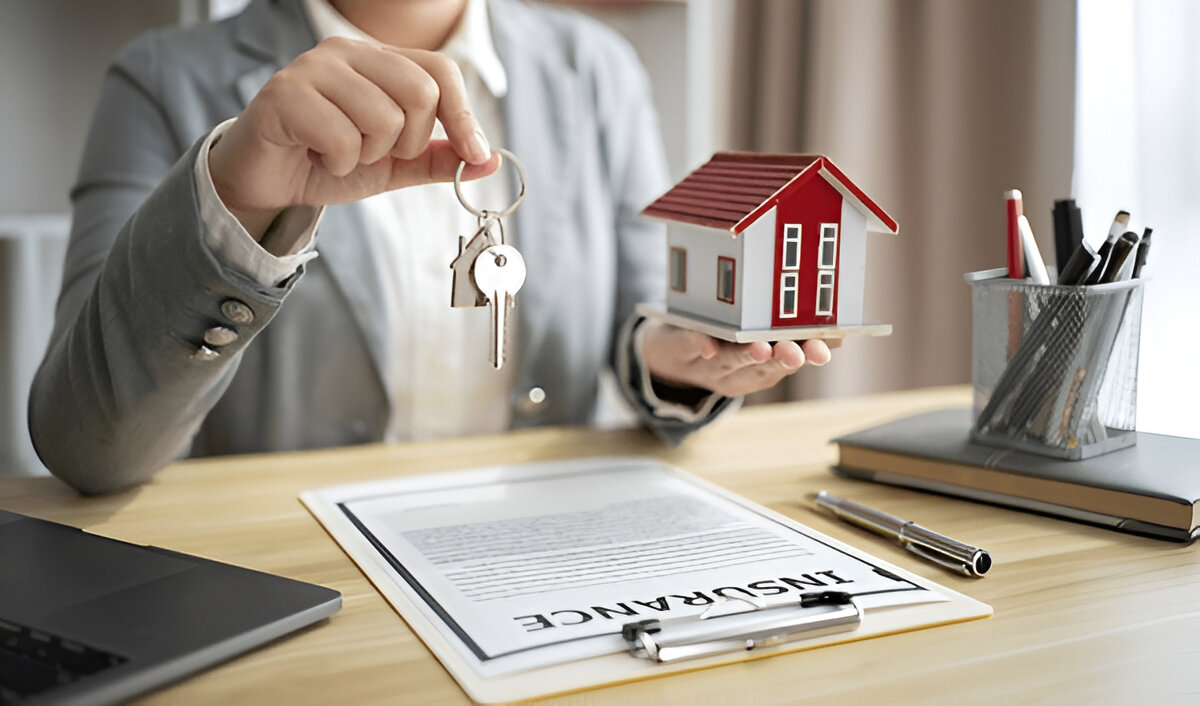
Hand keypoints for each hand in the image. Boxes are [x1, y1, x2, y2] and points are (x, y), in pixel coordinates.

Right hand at [208, 37, 500, 238]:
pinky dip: (339, 163)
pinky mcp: (284, 94)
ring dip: (367, 155)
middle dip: (408, 141)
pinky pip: (343, 138)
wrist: (267, 181)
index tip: (474, 154)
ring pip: (383, 119)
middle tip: (374, 153)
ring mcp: (314, 68)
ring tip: (339, 153)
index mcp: (379, 60)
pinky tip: (317, 156)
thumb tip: (492, 159)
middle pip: (420, 93)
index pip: (441, 72)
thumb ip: (439, 159)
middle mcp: (347, 52)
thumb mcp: (395, 165)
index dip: (464, 117)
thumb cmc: (327, 162)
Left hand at [640, 320, 840, 397]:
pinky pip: (689, 347)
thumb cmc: (720, 343)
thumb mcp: (755, 345)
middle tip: (798, 354)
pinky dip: (699, 345)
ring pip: (730, 360)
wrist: (665, 357)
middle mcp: (735, 370)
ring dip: (746, 356)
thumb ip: (790, 342)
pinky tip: (707, 344)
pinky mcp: (680, 350)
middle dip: (782, 360)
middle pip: (761, 366)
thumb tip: (838, 334)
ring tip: (762, 348)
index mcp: (758, 368)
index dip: (809, 354)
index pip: (788, 362)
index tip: (829, 346)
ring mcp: (707, 364)